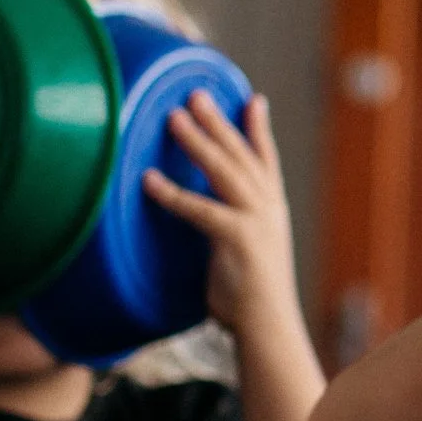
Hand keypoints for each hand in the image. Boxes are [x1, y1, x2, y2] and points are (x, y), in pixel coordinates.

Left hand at [144, 92, 299, 335]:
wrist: (269, 327)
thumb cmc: (252, 298)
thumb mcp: (250, 253)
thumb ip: (235, 229)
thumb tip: (212, 220)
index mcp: (273, 210)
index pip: (266, 160)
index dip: (259, 129)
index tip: (253, 100)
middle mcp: (268, 208)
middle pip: (241, 154)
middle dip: (219, 122)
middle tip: (196, 94)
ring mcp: (256, 220)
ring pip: (224, 170)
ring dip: (198, 141)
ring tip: (173, 117)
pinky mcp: (238, 238)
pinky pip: (199, 209)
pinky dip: (172, 193)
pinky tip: (148, 180)